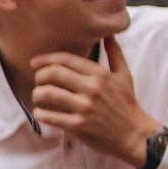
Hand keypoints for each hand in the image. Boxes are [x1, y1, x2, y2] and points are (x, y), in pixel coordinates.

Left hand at [29, 35, 160, 167]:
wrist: (133, 134)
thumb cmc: (126, 104)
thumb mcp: (124, 75)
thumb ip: (114, 54)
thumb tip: (108, 34)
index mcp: (101, 75)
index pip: (67, 60)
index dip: (46, 59)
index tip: (34, 63)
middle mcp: (92, 89)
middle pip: (53, 74)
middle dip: (39, 76)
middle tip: (37, 81)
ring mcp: (84, 108)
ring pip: (47, 94)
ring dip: (36, 94)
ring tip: (37, 97)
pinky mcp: (77, 126)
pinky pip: (48, 116)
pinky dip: (39, 113)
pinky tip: (40, 112)